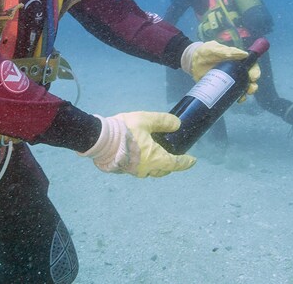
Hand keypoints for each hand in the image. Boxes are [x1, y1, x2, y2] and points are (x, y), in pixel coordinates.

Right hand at [78, 112, 195, 177]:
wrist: (99, 139)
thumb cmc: (125, 130)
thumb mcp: (146, 120)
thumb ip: (163, 122)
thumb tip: (177, 124)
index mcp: (155, 159)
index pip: (176, 164)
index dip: (186, 162)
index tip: (192, 161)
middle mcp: (145, 169)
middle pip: (163, 170)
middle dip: (170, 165)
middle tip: (173, 156)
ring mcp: (133, 171)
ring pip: (149, 171)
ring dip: (156, 165)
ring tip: (156, 155)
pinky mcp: (122, 170)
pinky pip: (137, 169)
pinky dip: (143, 163)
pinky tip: (139, 154)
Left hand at [181, 41, 260, 96]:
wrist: (193, 61)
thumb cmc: (205, 52)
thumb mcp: (214, 48)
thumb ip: (226, 51)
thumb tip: (244, 54)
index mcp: (236, 60)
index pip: (250, 65)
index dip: (255, 71)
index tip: (254, 77)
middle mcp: (235, 70)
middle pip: (249, 78)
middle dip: (252, 85)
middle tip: (250, 89)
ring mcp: (229, 79)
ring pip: (242, 87)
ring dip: (246, 93)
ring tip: (243, 97)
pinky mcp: (222, 86)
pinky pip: (232, 93)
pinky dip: (236, 97)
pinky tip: (236, 100)